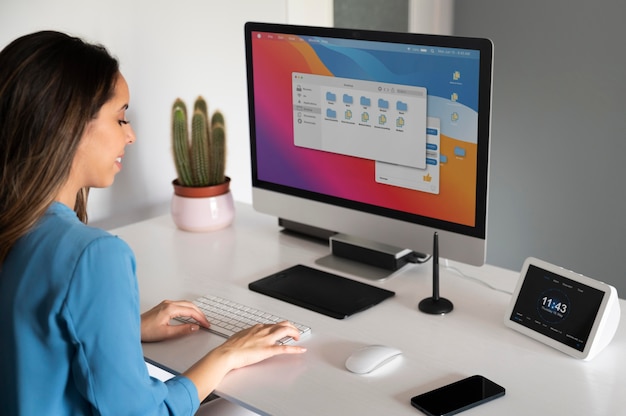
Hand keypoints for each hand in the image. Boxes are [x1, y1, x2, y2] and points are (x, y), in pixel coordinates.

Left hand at [140, 300, 210, 341]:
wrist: (133, 328)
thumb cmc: (146, 331)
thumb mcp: (166, 333)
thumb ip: (183, 330)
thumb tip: (195, 327)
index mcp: (170, 309)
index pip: (191, 311)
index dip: (201, 318)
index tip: (206, 325)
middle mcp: (169, 303)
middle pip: (190, 305)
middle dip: (200, 313)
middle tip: (206, 322)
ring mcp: (166, 303)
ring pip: (186, 304)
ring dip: (195, 310)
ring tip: (200, 319)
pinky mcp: (164, 306)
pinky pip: (180, 304)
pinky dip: (188, 309)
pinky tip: (190, 315)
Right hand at [184, 321, 306, 399]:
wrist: (226, 353)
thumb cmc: (229, 347)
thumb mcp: (239, 336)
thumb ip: (246, 335)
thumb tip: (246, 337)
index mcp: (256, 328)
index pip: (272, 324)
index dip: (279, 327)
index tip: (282, 330)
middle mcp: (263, 331)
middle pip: (282, 324)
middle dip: (291, 327)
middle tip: (294, 332)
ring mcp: (266, 340)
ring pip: (286, 330)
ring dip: (294, 333)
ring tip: (298, 337)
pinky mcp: (268, 350)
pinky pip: (285, 348)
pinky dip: (295, 349)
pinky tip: (301, 349)